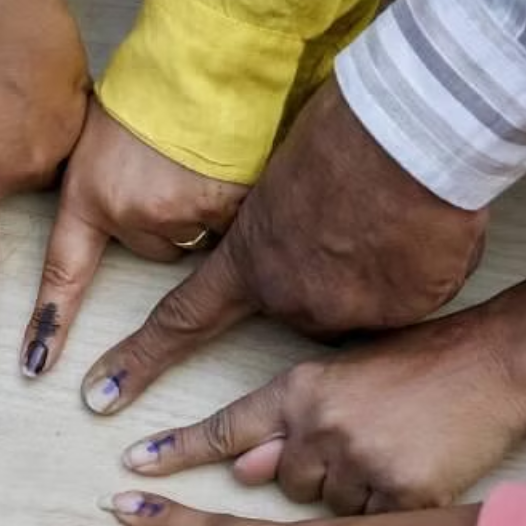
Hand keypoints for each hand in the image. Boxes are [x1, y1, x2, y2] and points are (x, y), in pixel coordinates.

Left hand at [0, 0, 90, 385]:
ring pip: (93, 174)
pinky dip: (100, 125)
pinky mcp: (107, 109)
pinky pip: (109, 139)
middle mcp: (39, 170)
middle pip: (60, 208)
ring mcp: (79, 140)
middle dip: (63, 184)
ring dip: (84, 153)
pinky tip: (79, 89)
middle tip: (20, 123)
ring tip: (49, 98)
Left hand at [18, 100, 246, 378]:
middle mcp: (129, 214)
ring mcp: (176, 215)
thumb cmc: (155, 85)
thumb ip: (108, 181)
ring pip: (198, 241)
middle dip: (172, 220)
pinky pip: (236, 228)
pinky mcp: (224, 212)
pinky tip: (235, 170)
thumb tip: (123, 206)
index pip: (65, 271)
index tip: (36, 366)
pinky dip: (241, 205)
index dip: (51, 321)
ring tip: (204, 163)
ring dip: (206, 211)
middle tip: (177, 172)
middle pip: (157, 251)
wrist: (204, 57)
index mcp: (91, 194)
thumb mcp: (104, 134)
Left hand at [78, 78, 486, 415]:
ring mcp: (348, 311)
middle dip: (328, 273)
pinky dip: (418, 266)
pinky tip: (423, 227)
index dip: (142, 359)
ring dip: (374, 269)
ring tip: (392, 212)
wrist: (413, 132)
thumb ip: (276, 220)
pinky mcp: (401, 314)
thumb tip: (292, 232)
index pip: (183, 319)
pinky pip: (410, 295)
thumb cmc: (343, 130)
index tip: (102, 395)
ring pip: (360, 302)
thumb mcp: (282, 173)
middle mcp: (292, 299)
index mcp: (247, 261)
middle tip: (355, 220)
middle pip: (304, 306)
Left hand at [116, 309, 525, 512]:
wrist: (494, 368)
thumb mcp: (340, 378)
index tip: (129, 475)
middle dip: (308, 473)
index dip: (176, 453)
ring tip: (389, 453)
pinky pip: (365, 523)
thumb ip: (287, 423)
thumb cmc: (419, 368)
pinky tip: (408, 477)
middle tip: (358, 442)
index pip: (223, 428)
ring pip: (322, 506)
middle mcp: (318, 425)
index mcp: (298, 389)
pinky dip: (381, 512)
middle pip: (280, 482)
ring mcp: (358, 461)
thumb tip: (245, 469)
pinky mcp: (398, 493)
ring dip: (345, 492)